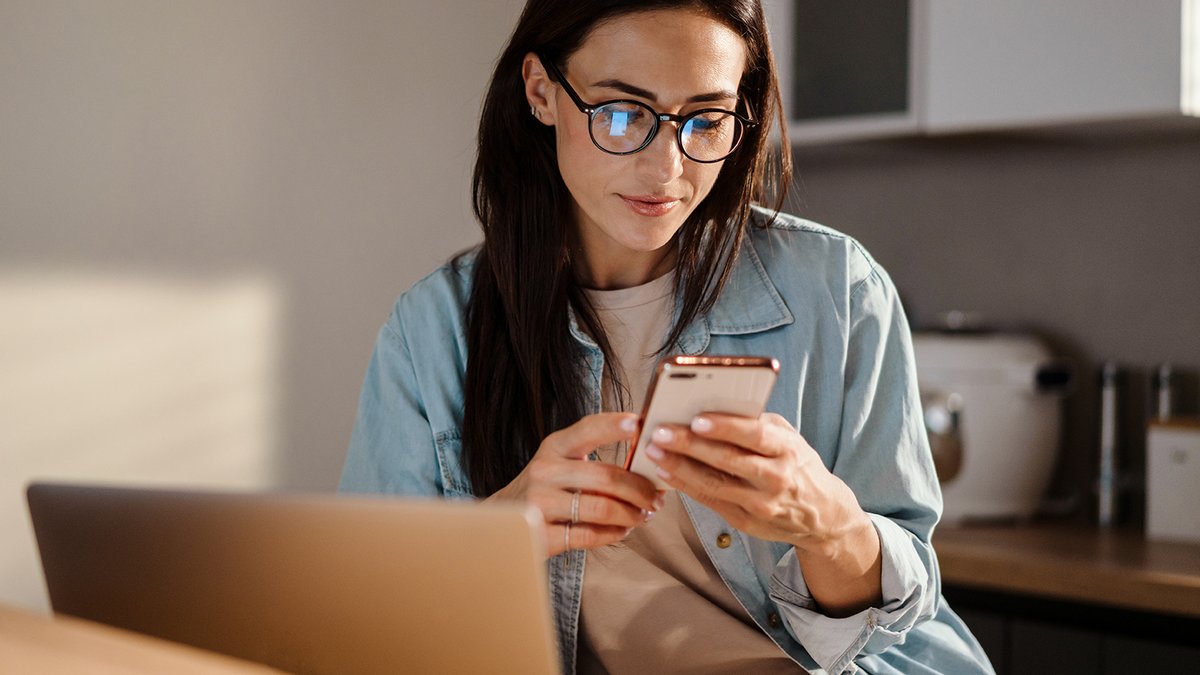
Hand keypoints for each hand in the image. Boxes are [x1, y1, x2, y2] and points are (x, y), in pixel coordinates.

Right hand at [487, 412, 662, 557]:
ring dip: (631, 515)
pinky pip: (589, 535)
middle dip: (640, 489)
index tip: (640, 425)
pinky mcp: (540, 534)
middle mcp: (544, 471)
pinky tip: (621, 530)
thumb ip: (593, 457)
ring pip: (602, 508)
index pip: (588, 428)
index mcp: (554, 446)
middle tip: (656, 498)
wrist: (500, 521)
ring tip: (643, 516)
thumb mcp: (560, 462)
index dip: (615, 425)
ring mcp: (539, 504)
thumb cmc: (545, 488)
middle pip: (606, 476)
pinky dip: (613, 534)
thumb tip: (646, 460)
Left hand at [645, 413, 881, 609]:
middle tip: (660, 432)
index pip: (755, 435)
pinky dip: (685, 486)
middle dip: (690, 445)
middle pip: (728, 460)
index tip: (696, 418)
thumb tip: (715, 406)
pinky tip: (665, 472)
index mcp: (788, 449)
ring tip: (654, 451)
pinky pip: (710, 501)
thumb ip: (758, 424)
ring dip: (679, 467)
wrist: (822, 515)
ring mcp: (761, 504)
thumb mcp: (790, 438)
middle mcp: (776, 478)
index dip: (726, 427)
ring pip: (714, 484)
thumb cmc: (798, 465)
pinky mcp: (746, 522)